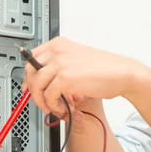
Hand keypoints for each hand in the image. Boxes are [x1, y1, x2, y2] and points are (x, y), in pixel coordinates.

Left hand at [22, 37, 143, 116]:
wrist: (122, 73)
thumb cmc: (105, 68)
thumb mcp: (77, 60)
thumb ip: (60, 67)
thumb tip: (44, 82)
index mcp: (59, 44)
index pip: (31, 58)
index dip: (28, 75)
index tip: (28, 87)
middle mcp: (57, 50)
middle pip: (30, 71)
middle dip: (34, 90)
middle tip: (42, 101)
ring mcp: (60, 63)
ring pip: (37, 85)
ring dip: (45, 101)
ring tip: (58, 107)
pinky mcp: (65, 77)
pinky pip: (49, 96)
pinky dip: (55, 106)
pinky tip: (66, 108)